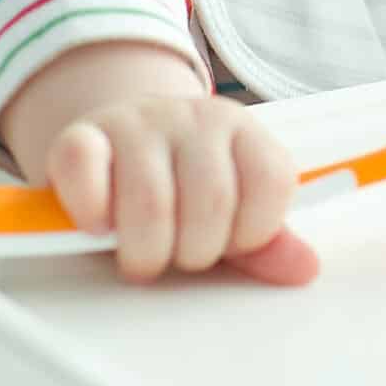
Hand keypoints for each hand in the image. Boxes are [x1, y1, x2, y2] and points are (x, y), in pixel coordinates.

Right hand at [44, 92, 321, 284]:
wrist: (115, 142)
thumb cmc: (179, 187)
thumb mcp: (230, 212)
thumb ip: (265, 242)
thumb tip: (304, 269)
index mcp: (243, 131)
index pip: (271, 181)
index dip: (251, 231)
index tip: (229, 244)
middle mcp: (194, 117)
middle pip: (211, 200)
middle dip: (195, 251)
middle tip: (178, 257)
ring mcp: (136, 122)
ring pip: (150, 200)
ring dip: (146, 249)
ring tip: (141, 257)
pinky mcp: (80, 134)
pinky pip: (84, 167)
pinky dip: (91, 211)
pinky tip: (99, 227)